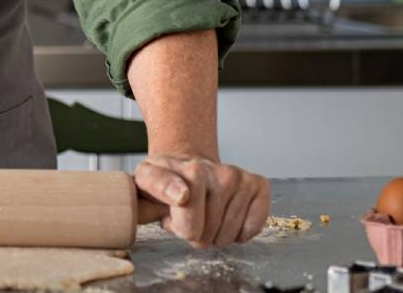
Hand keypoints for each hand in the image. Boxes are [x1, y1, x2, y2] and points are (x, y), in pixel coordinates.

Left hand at [134, 154, 268, 247]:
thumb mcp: (144, 181)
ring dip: (215, 234)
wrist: (190, 167)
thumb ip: (155, 187)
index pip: (189, 220)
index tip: (176, 212)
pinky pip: (253, 227)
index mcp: (184, 169)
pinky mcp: (257, 185)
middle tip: (188, 216)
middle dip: (195, 234)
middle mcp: (214, 170)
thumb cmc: (167, 182)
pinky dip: (240, 233)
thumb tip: (182, 195)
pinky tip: (226, 217)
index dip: (182, 226)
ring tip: (204, 215)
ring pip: (228, 236)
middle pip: (205, 235)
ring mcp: (237, 177)